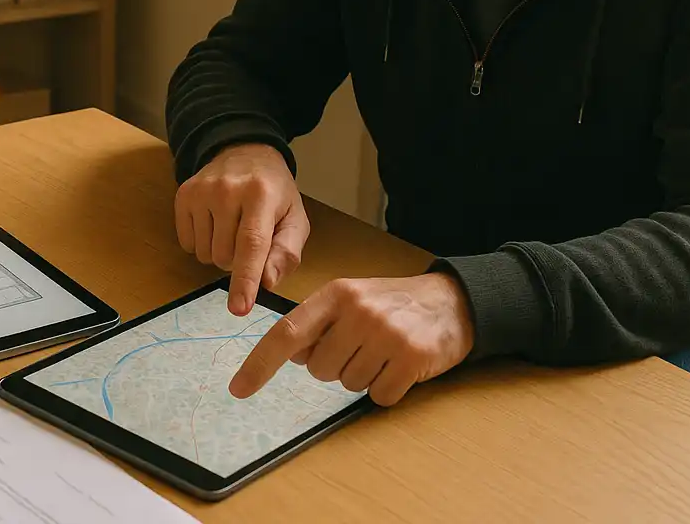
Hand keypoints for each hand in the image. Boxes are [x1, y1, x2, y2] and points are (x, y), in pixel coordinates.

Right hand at [175, 143, 309, 315]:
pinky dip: (202, 242)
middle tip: (249, 236)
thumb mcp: (295, 219)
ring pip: (205, 254)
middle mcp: (227, 190)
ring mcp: (201, 191)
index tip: (239, 308)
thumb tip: (266, 283)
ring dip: (219, 251)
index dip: (245, 280)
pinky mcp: (183, 195)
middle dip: (238, 260)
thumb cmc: (275, 192)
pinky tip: (215, 222)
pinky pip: (188, 244)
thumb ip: (286, 253)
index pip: (251, 245)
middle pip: (225, 257)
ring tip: (232, 226)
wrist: (246, 151)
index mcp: (261, 196)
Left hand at [229, 273, 474, 406]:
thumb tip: (289, 355)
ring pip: (348, 384)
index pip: (287, 333)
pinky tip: (400, 365)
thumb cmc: (391, 303)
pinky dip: (387, 388)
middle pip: (319, 369)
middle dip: (335, 366)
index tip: (239, 388)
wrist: (451, 302)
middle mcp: (358, 311)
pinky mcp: (411, 357)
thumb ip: (319, 323)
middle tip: (362, 345)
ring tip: (384, 350)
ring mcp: (386, 333)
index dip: (260, 363)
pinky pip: (379, 396)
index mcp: (336, 294)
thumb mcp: (351, 299)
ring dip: (363, 376)